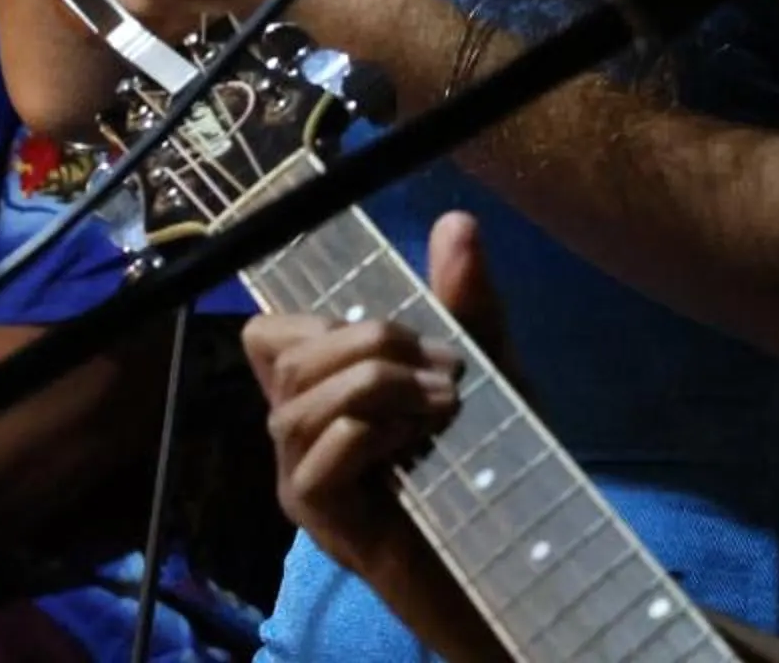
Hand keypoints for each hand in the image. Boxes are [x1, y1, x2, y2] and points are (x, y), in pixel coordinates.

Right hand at [243, 212, 511, 587]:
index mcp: (322, 389)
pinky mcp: (319, 517)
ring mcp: (300, 475)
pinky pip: (319, 457)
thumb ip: (467, 301)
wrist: (510, 557)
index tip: (399, 329)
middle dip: (370, 342)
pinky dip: (371, 433)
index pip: (267, 333)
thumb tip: (457, 220)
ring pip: (299, 403)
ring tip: (444, 403)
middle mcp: (296, 430)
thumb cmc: (490, 466)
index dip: (324, 317)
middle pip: (284, 355)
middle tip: (446, 367)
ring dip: (378, 386)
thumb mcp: (487, 369)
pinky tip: (418, 439)